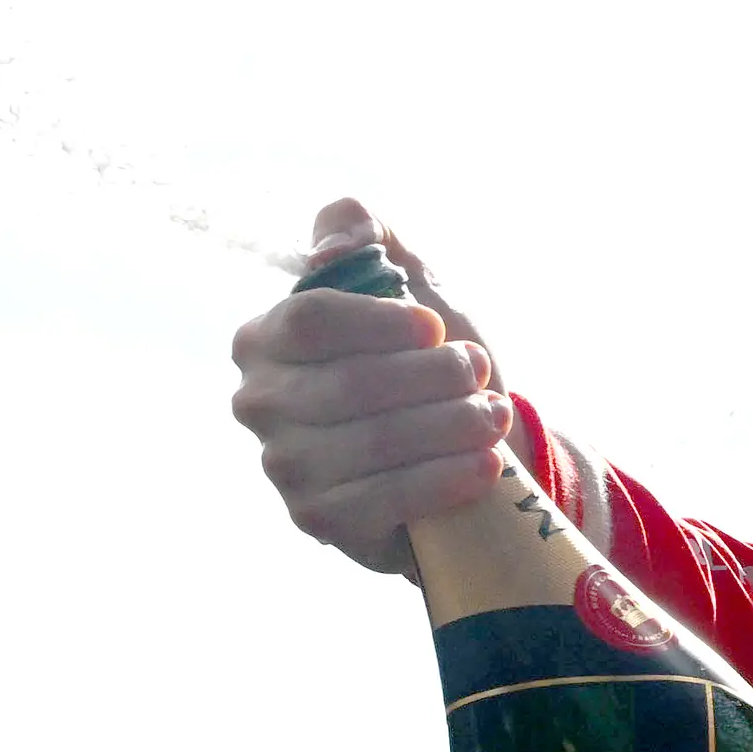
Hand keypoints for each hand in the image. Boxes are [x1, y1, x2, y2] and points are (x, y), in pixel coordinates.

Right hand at [228, 198, 511, 577]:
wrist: (460, 449)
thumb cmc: (426, 361)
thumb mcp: (408, 280)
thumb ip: (363, 231)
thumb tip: (334, 248)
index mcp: (266, 338)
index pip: (311, 320)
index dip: (382, 323)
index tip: (438, 328)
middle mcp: (259, 402)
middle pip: (351, 384)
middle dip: (433, 378)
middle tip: (481, 375)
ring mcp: (283, 466)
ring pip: (374, 443)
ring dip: (450, 426)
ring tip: (493, 416)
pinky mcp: (318, 520)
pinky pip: (383, 500)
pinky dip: (444, 479)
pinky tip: (483, 466)